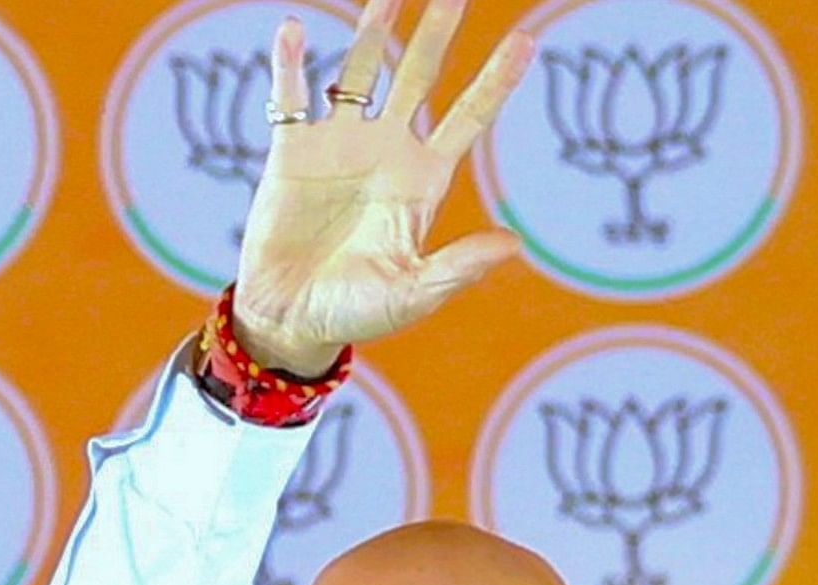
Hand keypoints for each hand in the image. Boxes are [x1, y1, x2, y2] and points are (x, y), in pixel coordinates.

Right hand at [230, 0, 529, 376]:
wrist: (290, 320)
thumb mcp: (413, 294)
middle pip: (419, 77)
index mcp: (423, 181)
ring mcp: (340, 144)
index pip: (469, 119)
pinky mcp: (292, 151)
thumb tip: (514, 245)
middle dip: (438, 34)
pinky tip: (296, 30)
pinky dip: (292, 64)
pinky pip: (291, 98)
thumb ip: (459, 268)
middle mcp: (386, 151)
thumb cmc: (357, 313)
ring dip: (372, 31)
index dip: (496, 81)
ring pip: (360, 72)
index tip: (527, 41)